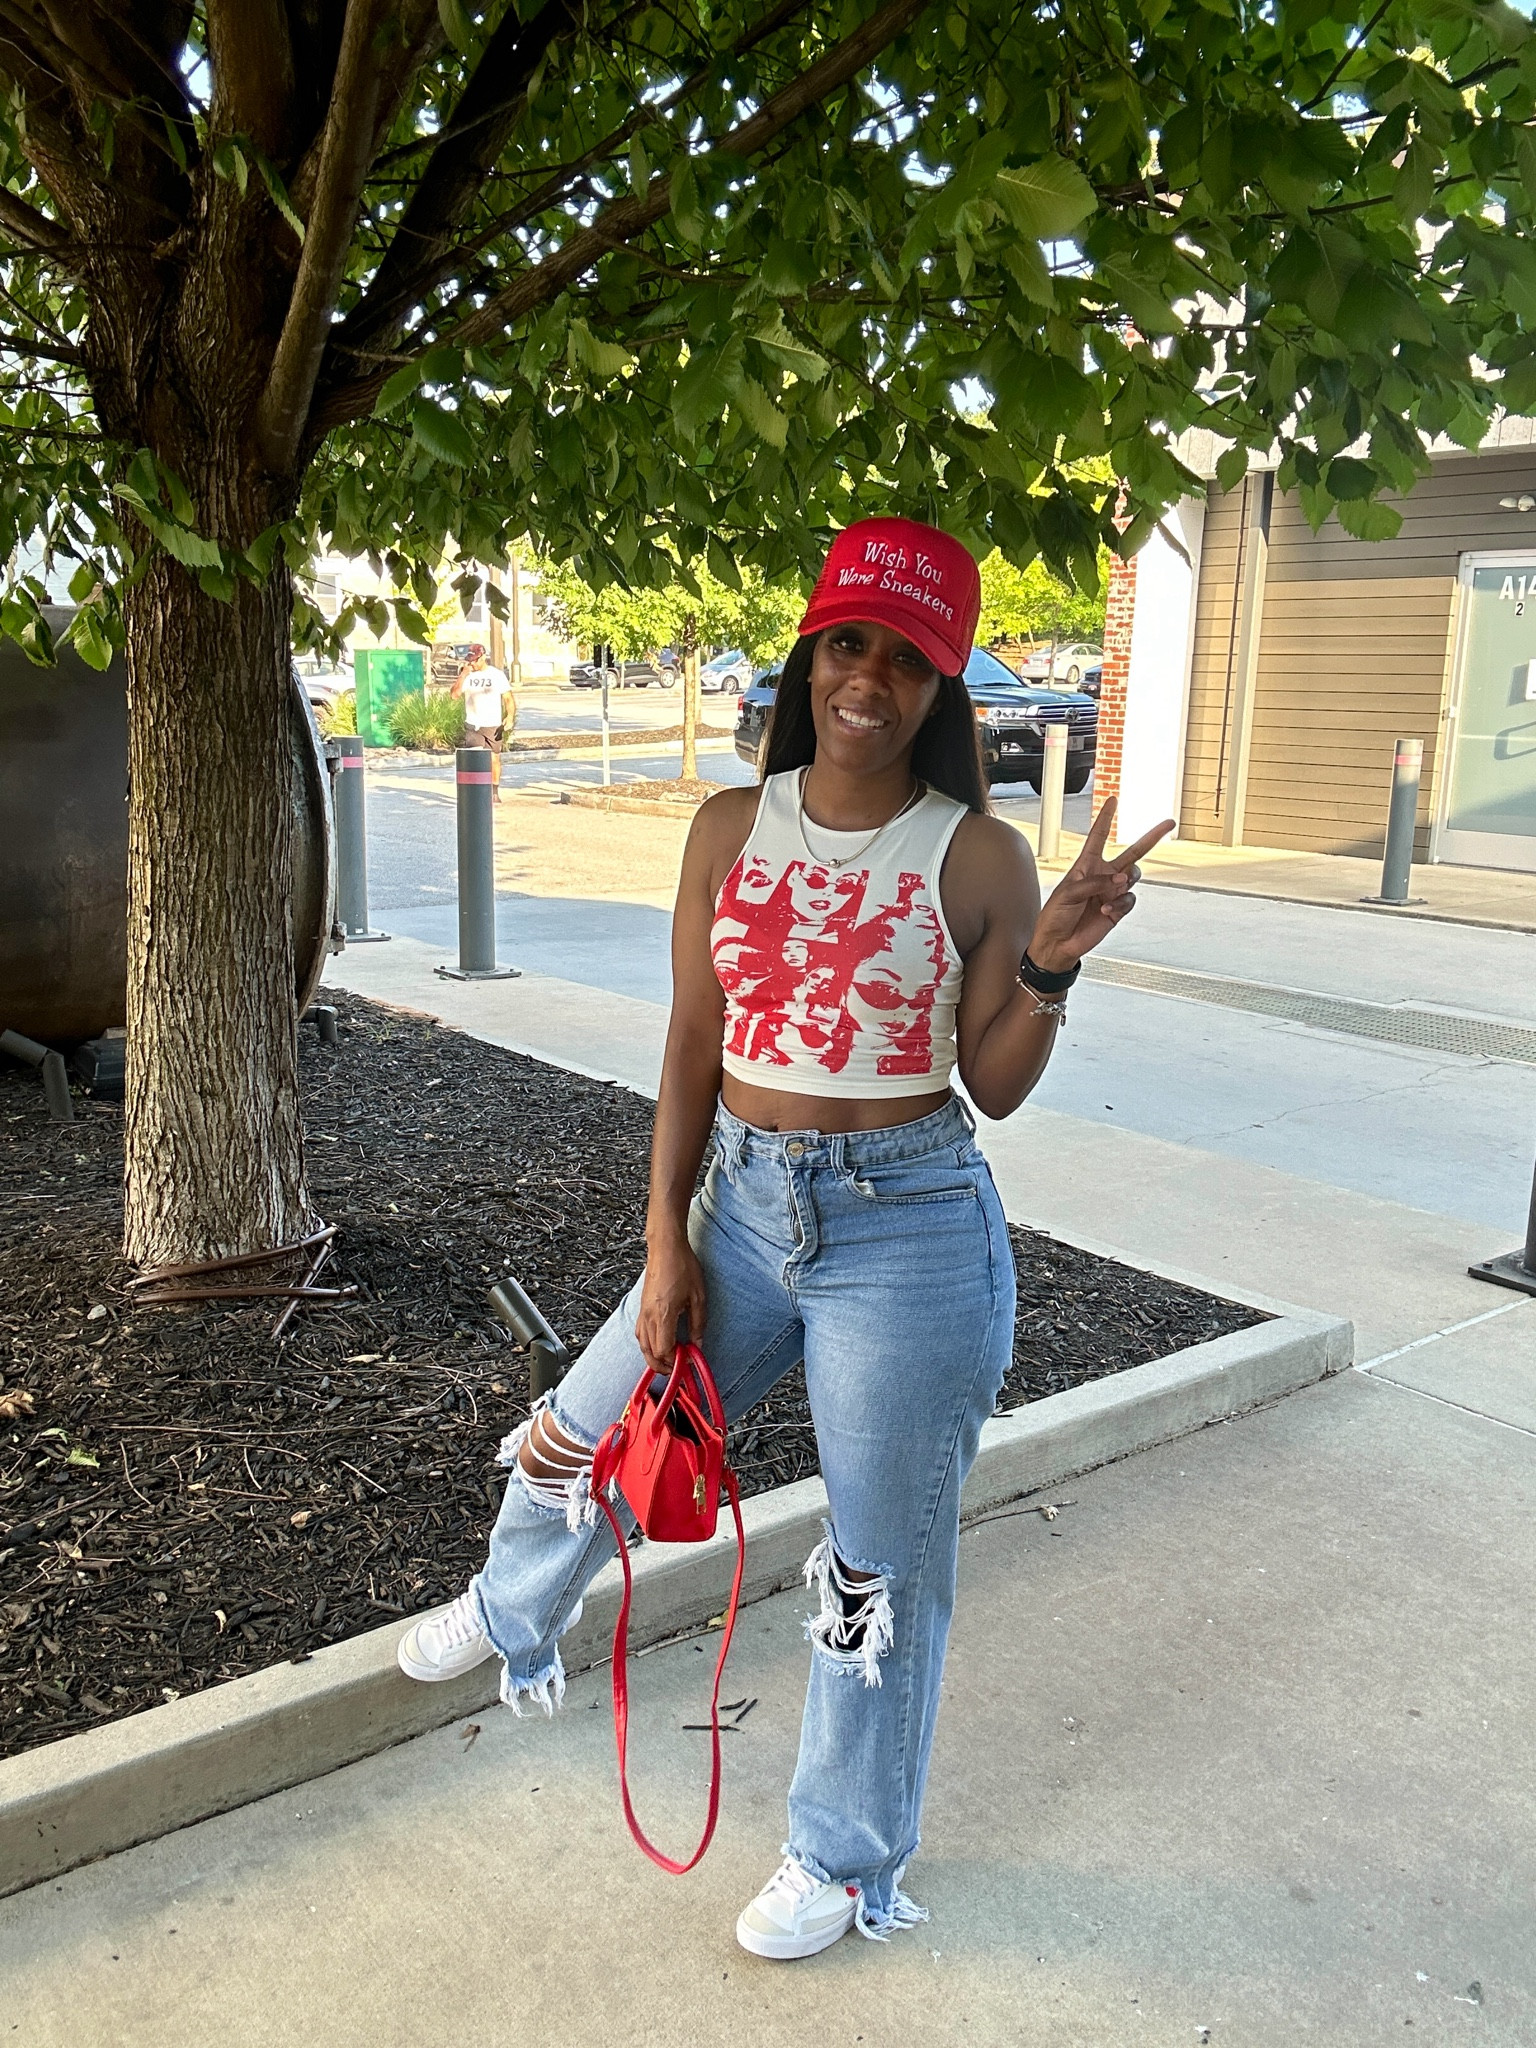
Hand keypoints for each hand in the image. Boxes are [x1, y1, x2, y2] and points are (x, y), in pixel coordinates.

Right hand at [636, 1234, 706, 1373]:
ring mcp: (642, 1311)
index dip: (674, 1362)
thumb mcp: (698, 1297)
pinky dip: (647, 1344)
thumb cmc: (683, 1267)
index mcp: (663, 1315)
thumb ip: (698, 1324)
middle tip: (677, 1369)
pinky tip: (658, 1344)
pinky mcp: (641, 1307)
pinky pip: (640, 1333)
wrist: (665, 1248)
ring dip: (653, 1357)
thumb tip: (697, 1345)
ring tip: (669, 1361)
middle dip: (662, 1366)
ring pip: (642, 1344)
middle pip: (650, 1352)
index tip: (687, 1362)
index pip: (664, 1350)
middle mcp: (649, 1316)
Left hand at [1029, 798, 1173, 971]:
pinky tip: (1105, 910)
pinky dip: (1119, 904)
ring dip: (1125, 882)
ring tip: (1113, 890)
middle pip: (1133, 851)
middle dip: (1152, 837)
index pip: (1099, 836)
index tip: (1113, 798)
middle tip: (1169, 823)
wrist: (1058, 943)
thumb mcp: (1069, 892)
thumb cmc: (1056, 915)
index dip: (1106, 818)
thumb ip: (1096, 881)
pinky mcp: (1119, 909)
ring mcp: (1113, 892)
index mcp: (1087, 865)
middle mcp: (1104, 875)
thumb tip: (1122, 880)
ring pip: (1134, 876)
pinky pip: (1130, 900)